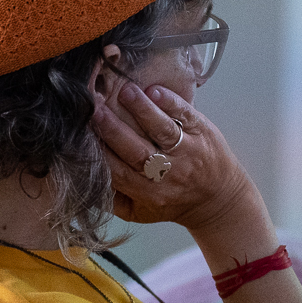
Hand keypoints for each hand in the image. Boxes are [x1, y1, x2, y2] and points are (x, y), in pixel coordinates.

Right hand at [91, 82, 255, 232]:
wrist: (218, 198)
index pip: (119, 173)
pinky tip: (154, 90)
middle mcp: (169, 174)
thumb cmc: (173, 201)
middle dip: (114, 130)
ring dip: (142, 110)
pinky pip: (185, 115)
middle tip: (95, 110)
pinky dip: (171, 102)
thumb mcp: (140, 212)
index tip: (83, 134)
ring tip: (125, 92)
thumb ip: (113, 200)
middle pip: (137, 152)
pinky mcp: (203, 132)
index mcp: (149, 193)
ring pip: (162, 130)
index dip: (100, 154)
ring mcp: (188, 151)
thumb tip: (83, 179)